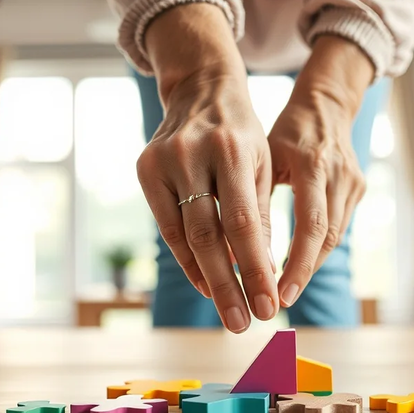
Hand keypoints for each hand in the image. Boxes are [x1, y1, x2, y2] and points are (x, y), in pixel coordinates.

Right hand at [139, 5, 278, 332]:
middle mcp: (193, 155)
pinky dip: (188, 259)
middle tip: (244, 324)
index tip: (269, 307)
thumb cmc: (242, 133)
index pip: (244, 223)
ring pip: (184, 236)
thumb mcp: (262, 164)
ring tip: (229, 313)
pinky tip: (206, 284)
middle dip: (229, 285)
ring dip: (208, 279)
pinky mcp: (144, 170)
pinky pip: (167, 227)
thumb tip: (259, 273)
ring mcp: (163, 162)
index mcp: (232, 150)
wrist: (201, 89)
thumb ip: (258, 214)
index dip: (255, 269)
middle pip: (209, 236)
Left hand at [268, 36, 373, 307]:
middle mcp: (338, 174)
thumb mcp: (265, 156)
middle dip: (304, 272)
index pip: (311, 225)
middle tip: (281, 300)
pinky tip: (297, 264)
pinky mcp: (358, 187)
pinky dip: (317, 247)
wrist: (326, 103)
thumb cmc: (284, 131)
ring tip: (285, 289)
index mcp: (311, 163)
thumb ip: (255, 199)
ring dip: (311, 264)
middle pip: (328, 237)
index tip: (279, 292)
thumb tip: (234, 251)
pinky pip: (338, 225)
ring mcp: (353, 181)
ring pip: (335, 235)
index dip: (297, 263)